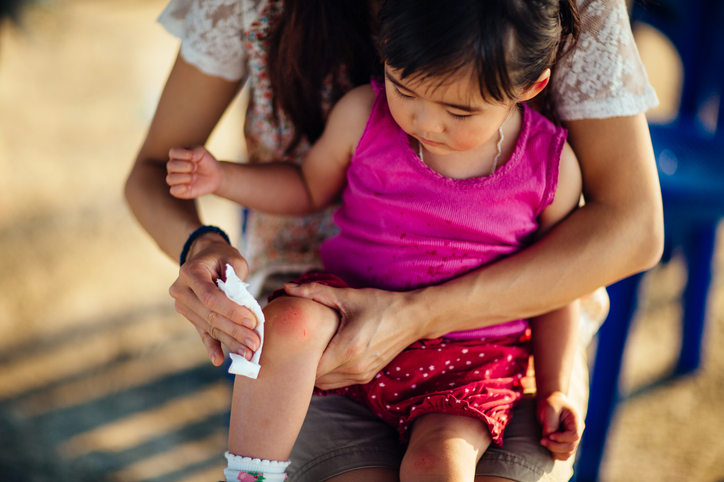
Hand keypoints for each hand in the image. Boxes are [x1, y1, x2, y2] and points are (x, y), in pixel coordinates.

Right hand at [166, 146, 221, 198]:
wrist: (214, 176)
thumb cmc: (205, 162)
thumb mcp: (202, 152)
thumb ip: (194, 151)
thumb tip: (189, 159)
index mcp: (177, 156)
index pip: (173, 152)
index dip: (183, 154)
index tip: (195, 157)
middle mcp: (173, 168)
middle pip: (170, 166)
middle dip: (185, 166)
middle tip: (196, 167)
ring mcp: (175, 179)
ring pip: (170, 179)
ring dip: (184, 177)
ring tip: (194, 177)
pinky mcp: (179, 191)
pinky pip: (173, 191)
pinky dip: (181, 188)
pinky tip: (190, 186)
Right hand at [169, 233, 260, 365]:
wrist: (204, 256)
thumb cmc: (223, 258)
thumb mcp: (233, 260)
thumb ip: (237, 281)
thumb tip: (245, 309)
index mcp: (190, 272)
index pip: (211, 297)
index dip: (232, 311)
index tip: (253, 322)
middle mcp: (181, 290)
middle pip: (211, 316)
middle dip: (235, 331)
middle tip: (255, 343)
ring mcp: (183, 305)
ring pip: (209, 327)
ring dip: (230, 341)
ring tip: (248, 353)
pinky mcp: (189, 316)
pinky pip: (202, 333)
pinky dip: (212, 346)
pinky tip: (218, 360)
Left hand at [283, 282, 421, 389]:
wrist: (412, 318)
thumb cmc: (380, 305)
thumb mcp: (347, 296)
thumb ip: (315, 292)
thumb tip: (287, 287)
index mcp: (347, 349)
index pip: (310, 369)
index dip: (297, 360)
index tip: (289, 346)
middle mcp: (354, 368)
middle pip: (316, 379)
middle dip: (304, 366)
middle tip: (295, 348)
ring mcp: (362, 375)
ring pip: (327, 384)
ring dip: (317, 371)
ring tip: (310, 352)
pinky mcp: (367, 376)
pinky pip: (340, 381)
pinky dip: (330, 373)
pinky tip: (327, 355)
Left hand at [536, 391, 583, 460]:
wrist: (550, 402)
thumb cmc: (551, 404)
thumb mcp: (549, 409)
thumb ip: (551, 423)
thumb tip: (549, 436)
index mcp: (576, 421)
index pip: (574, 436)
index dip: (562, 438)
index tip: (550, 435)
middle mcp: (577, 431)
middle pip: (571, 446)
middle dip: (555, 446)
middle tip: (542, 440)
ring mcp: (572, 438)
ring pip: (568, 453)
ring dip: (555, 451)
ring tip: (543, 442)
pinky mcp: (566, 442)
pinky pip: (565, 454)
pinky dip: (556, 454)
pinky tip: (548, 446)